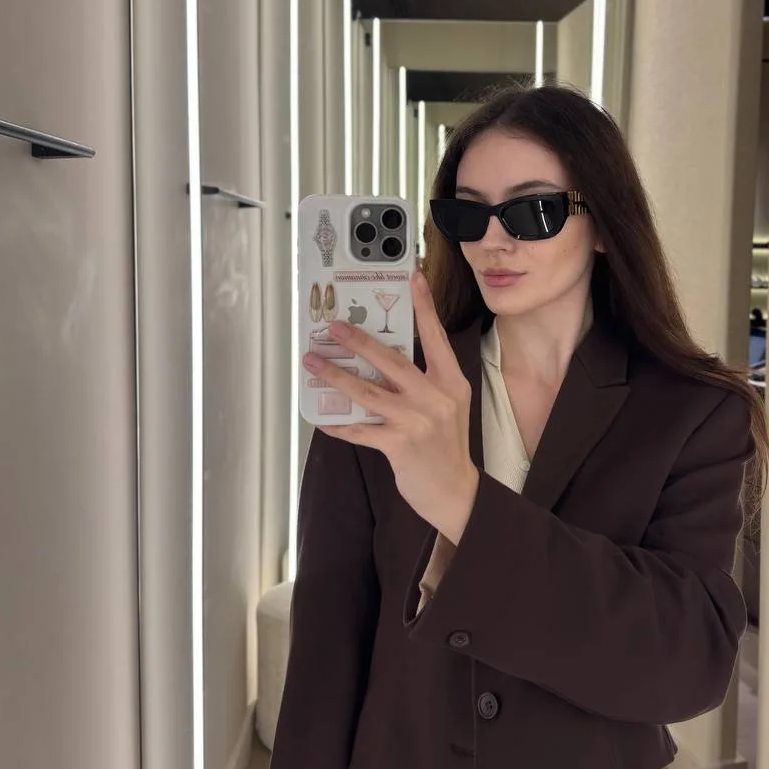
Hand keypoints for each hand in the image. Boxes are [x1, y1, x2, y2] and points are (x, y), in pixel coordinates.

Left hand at [302, 272, 478, 542]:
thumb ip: (422, 382)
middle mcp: (435, 397)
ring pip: (368, 392)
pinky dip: (339, 424)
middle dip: (358, 341)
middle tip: (332, 326)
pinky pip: (361, 429)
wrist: (456, 492)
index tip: (412, 277)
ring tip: (313, 362)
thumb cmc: (446, 445)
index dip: (423, 306)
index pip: (436, 337)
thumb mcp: (446, 405)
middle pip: (391, 360)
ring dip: (336, 376)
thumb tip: (380, 359)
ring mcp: (417, 421)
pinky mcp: (400, 445)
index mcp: (450, 382)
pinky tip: (322, 418)